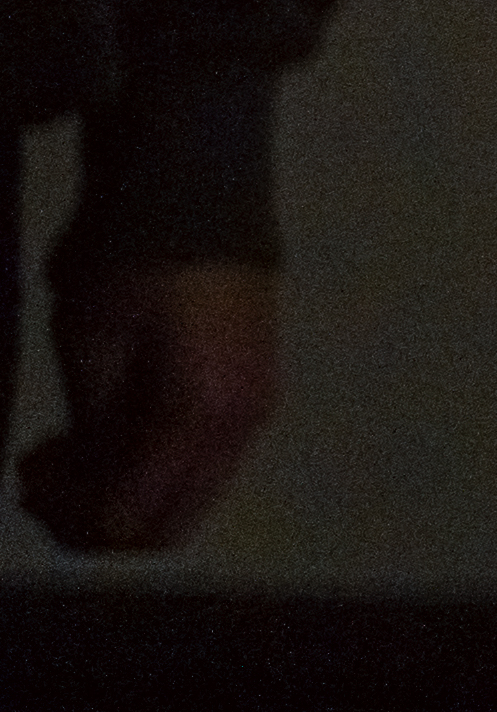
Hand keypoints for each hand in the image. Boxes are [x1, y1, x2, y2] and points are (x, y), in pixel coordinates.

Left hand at [20, 258, 281, 552]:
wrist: (199, 186)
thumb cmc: (132, 261)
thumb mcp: (89, 347)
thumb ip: (91, 431)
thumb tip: (80, 482)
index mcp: (197, 417)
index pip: (129, 518)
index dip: (68, 520)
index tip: (27, 481)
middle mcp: (240, 426)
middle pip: (166, 525)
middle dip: (95, 517)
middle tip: (41, 476)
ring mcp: (255, 409)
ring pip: (184, 497)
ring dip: (123, 490)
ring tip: (67, 447)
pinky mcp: (253, 389)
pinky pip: (199, 461)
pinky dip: (150, 462)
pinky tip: (109, 424)